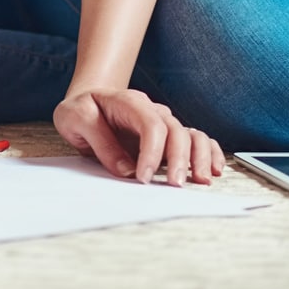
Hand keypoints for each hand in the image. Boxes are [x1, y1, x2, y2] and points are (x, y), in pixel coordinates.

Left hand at [53, 88, 223, 185]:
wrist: (87, 103)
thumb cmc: (81, 110)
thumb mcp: (75, 119)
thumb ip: (100, 142)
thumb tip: (127, 170)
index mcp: (129, 102)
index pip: (151, 125)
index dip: (151, 152)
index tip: (142, 178)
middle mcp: (152, 111)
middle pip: (175, 131)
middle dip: (178, 159)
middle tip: (174, 185)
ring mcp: (162, 123)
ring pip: (192, 135)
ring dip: (200, 157)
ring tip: (200, 180)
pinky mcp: (168, 137)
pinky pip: (196, 140)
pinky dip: (209, 153)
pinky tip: (213, 169)